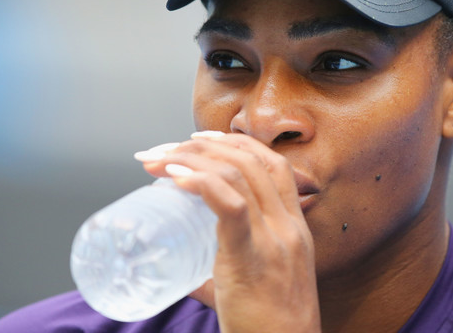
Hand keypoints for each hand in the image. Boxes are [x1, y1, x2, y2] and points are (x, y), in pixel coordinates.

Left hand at [136, 132, 320, 332]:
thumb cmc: (269, 326)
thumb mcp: (259, 282)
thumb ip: (226, 269)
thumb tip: (188, 271)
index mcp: (294, 226)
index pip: (272, 163)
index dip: (236, 142)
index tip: (200, 137)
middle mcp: (288, 225)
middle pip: (249, 160)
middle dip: (201, 145)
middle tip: (164, 150)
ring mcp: (274, 239)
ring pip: (236, 174)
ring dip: (191, 159)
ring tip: (158, 161)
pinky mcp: (253, 257)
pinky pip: (230, 206)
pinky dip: (200, 183)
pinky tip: (174, 177)